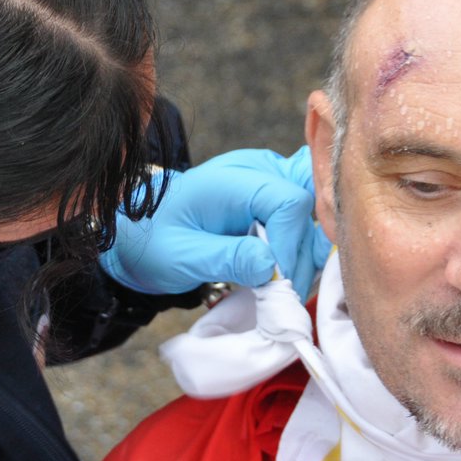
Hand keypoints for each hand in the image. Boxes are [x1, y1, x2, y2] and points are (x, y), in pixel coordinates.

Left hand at [101, 146, 329, 292]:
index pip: (288, 201)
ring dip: (304, 253)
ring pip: (314, 213)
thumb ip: (226, 259)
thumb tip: (271, 268)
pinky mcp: (275, 197)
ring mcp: (270, 180)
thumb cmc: (156, 242)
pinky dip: (302, 248)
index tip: (277, 282)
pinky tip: (282, 274)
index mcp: (231, 179)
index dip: (291, 245)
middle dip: (303, 251)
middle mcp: (257, 170)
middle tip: (283, 290)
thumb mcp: (182, 257)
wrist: (145, 234)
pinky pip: (306, 218)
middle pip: (310, 203)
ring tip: (279, 287)